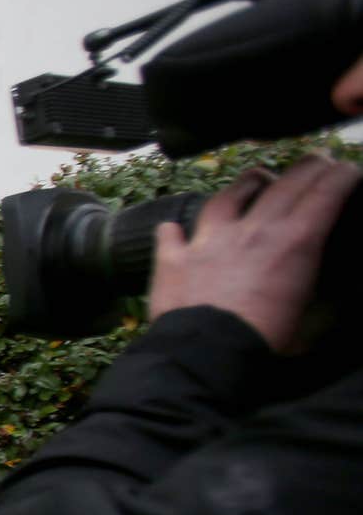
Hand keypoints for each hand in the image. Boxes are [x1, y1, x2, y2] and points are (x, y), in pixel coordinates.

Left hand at [149, 154, 360, 351]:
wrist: (205, 353)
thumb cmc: (263, 341)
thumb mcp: (311, 322)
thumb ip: (324, 301)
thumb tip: (331, 298)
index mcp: (293, 243)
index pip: (326, 194)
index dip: (342, 176)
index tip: (350, 169)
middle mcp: (252, 231)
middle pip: (285, 184)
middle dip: (308, 167)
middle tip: (319, 161)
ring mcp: (209, 240)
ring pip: (229, 195)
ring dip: (247, 182)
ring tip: (258, 176)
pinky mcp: (174, 259)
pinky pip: (170, 234)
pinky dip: (173, 230)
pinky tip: (172, 228)